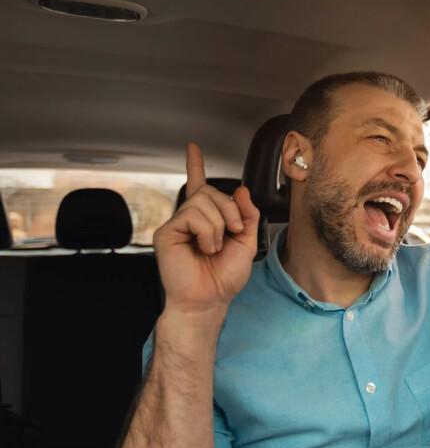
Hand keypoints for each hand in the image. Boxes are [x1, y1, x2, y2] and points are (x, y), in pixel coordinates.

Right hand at [153, 143, 259, 315]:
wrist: (210, 300)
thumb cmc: (224, 278)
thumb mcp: (246, 242)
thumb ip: (246, 215)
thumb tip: (242, 191)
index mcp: (207, 220)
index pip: (198, 186)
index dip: (195, 165)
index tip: (193, 147)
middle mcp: (189, 219)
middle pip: (210, 191)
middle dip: (230, 209)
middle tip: (232, 232)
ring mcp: (177, 225)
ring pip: (202, 201)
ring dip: (218, 224)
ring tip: (214, 247)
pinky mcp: (166, 232)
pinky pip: (192, 215)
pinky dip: (207, 232)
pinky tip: (204, 248)